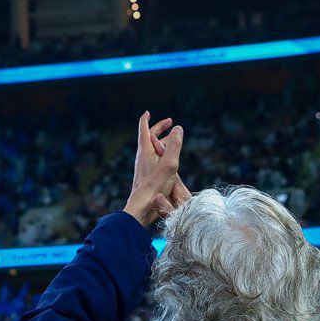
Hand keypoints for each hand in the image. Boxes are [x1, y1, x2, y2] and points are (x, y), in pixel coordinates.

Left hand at [124, 111, 188, 227]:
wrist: (142, 208)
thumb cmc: (155, 187)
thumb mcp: (169, 163)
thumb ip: (174, 145)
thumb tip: (178, 127)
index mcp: (145, 150)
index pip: (144, 129)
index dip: (146, 120)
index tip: (148, 113)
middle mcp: (142, 158)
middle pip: (148, 138)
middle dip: (159, 129)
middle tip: (170, 123)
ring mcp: (143, 168)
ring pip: (152, 150)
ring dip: (161, 142)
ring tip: (172, 141)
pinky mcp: (145, 178)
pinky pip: (153, 161)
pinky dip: (160, 155)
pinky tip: (167, 162)